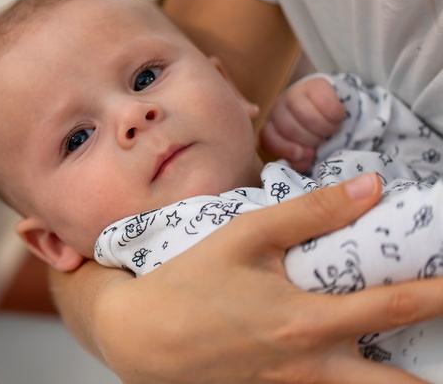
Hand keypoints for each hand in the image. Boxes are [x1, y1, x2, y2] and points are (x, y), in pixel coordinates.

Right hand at [57, 174, 442, 382]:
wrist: (139, 337)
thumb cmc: (190, 282)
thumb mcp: (246, 235)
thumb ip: (311, 212)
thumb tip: (371, 187)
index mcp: (308, 322)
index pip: (396, 308)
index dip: (442, 295)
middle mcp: (311, 367)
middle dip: (432, 376)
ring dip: (396, 381)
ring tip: (414, 363)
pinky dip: (350, 382)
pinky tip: (351, 361)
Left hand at [260, 76, 345, 170]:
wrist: (335, 106)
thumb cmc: (316, 134)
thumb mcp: (305, 150)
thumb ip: (299, 159)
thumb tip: (302, 161)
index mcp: (271, 127)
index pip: (268, 139)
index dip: (287, 149)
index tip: (304, 154)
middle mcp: (279, 108)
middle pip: (290, 129)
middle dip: (310, 140)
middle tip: (321, 140)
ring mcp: (294, 94)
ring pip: (308, 117)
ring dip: (324, 129)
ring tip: (330, 130)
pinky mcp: (316, 85)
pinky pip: (327, 105)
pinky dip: (335, 116)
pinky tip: (337, 117)